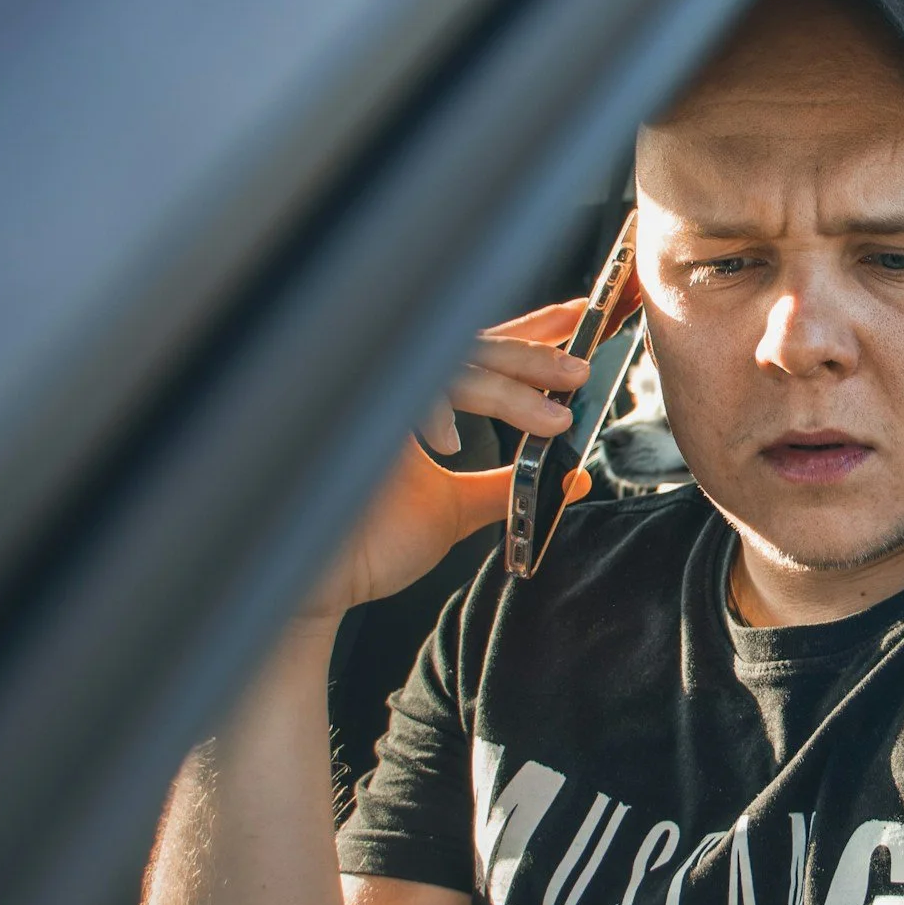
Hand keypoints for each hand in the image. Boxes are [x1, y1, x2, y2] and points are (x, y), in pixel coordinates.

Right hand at [297, 299, 597, 623]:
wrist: (322, 584)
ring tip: (552, 416)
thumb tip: (573, 476)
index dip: (531, 332)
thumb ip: (511, 487)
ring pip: (445, 366)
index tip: (581, 320)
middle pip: (470, 346)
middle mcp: (396, 388)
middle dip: (530, 354)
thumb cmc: (373, 544)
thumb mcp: (460, 508)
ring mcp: (370, 397)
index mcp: (419, 398)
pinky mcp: (347, 416)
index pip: (482, 351)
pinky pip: (396, 394)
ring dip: (502, 388)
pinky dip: (428, 411)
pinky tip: (450, 442)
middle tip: (578, 371)